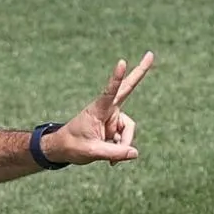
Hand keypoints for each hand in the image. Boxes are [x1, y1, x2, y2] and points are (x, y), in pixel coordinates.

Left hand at [44, 51, 154, 165]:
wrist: (62, 149)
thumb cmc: (72, 147)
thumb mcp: (92, 152)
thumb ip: (114, 153)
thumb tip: (135, 152)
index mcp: (97, 110)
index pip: (109, 92)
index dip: (116, 78)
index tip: (121, 62)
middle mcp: (107, 109)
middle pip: (127, 89)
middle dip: (140, 72)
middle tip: (150, 54)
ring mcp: (112, 117)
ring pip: (128, 130)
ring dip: (123, 144)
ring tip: (109, 159)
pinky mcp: (114, 125)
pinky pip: (125, 138)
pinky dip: (121, 148)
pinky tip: (111, 159)